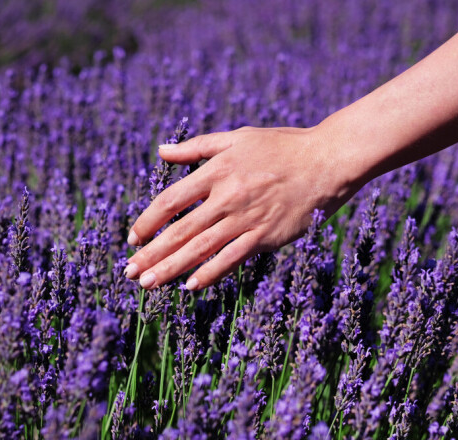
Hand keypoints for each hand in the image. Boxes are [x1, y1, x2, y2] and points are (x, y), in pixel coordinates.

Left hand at [123, 123, 362, 290]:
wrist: (328, 160)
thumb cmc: (283, 146)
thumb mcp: (237, 138)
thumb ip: (197, 147)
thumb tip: (161, 150)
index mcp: (216, 171)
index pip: (170, 201)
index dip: (147, 222)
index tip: (133, 238)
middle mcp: (227, 197)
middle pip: (180, 230)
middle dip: (151, 253)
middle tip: (129, 272)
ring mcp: (246, 218)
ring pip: (201, 248)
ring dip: (171, 268)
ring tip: (148, 284)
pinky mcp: (266, 236)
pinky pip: (232, 258)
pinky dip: (211, 273)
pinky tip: (191, 286)